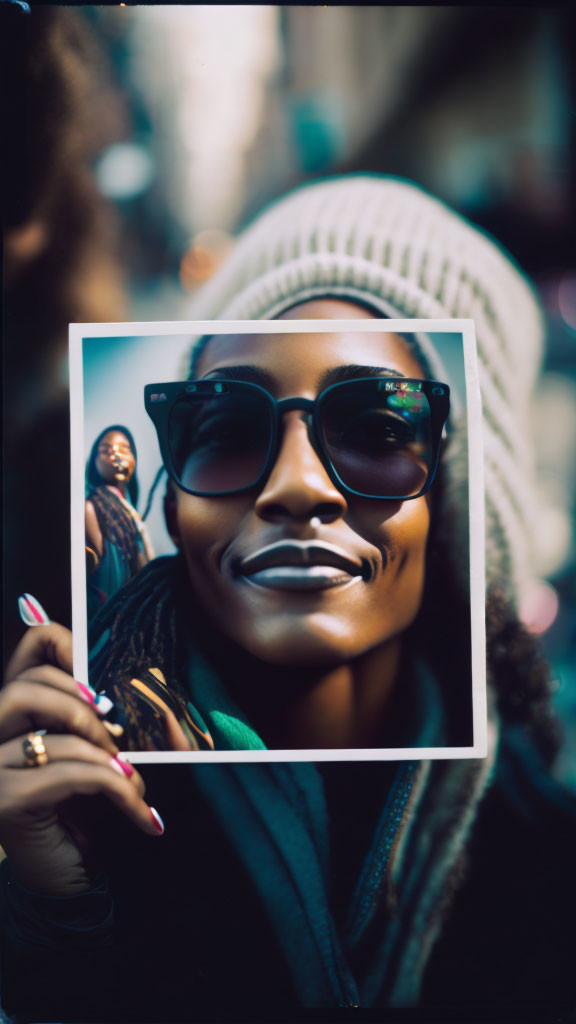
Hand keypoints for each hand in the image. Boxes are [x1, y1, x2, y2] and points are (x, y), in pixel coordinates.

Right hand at [0, 624, 163, 895]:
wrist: (73, 880)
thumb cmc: (87, 811)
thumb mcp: (100, 755)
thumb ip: (109, 721)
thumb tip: (151, 702)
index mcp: (15, 714)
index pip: (28, 650)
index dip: (64, 644)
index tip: (102, 680)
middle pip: (26, 686)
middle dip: (83, 707)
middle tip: (116, 738)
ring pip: (52, 732)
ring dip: (103, 752)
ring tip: (129, 777)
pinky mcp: (9, 802)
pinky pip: (72, 774)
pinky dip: (118, 789)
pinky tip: (142, 813)